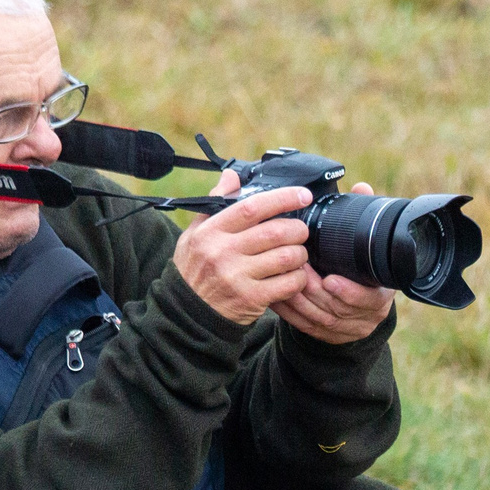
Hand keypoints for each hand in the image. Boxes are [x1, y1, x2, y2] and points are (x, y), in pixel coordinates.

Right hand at [174, 172, 313, 324]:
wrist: (187, 313)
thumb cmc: (195, 269)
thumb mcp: (195, 233)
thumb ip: (216, 203)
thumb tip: (231, 176)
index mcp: (211, 232)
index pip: (252, 207)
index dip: (282, 198)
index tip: (302, 195)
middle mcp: (223, 252)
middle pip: (276, 232)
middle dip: (297, 229)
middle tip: (300, 231)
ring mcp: (237, 277)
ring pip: (287, 257)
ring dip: (300, 254)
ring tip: (297, 254)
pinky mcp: (251, 299)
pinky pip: (289, 284)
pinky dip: (299, 278)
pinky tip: (294, 276)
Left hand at [274, 184, 396, 343]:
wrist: (359, 311)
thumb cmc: (363, 274)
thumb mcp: (369, 252)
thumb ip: (364, 221)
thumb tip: (363, 189)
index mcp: (379, 296)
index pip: (369, 300)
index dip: (350, 292)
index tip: (331, 279)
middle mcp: (365, 318)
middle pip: (337, 309)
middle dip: (314, 289)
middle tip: (297, 270)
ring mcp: (344, 330)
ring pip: (317, 318)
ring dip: (298, 299)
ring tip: (283, 278)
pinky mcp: (324, 336)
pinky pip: (303, 326)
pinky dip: (288, 311)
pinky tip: (275, 295)